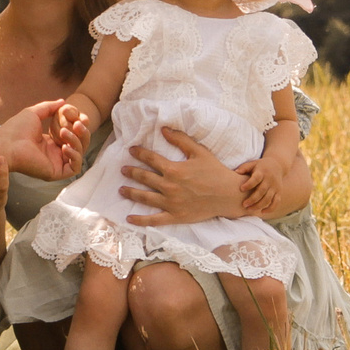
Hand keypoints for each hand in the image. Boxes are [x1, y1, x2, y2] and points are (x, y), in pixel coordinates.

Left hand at [0, 99, 84, 181]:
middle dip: (82, 133)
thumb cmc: (16, 129)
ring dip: (76, 141)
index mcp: (51, 142)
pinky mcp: (56, 173)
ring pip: (79, 154)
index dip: (79, 125)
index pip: (74, 134)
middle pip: (81, 144)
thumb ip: (50, 107)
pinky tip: (65, 147)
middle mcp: (55, 154)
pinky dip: (75, 156)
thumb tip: (63, 102)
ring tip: (63, 132)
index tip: (79, 116)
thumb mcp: (35, 113)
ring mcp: (56, 164)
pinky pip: (75, 167)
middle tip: (77, 123)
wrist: (7, 143)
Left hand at [116, 126, 250, 226]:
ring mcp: (171, 203)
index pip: (151, 159)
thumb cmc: (215, 172)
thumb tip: (164, 129)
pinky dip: (140, 220)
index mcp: (174, 169)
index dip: (139, 153)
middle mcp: (169, 186)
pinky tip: (129, 218)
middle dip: (131, 172)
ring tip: (121, 189)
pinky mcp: (175, 216)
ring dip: (131, 192)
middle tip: (122, 169)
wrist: (228, 195)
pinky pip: (154, 220)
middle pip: (144, 178)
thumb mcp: (199, 152)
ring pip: (145, 197)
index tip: (131, 150)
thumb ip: (181, 140)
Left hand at [238, 155, 283, 217]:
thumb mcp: (253, 163)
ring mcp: (275, 187)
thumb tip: (235, 172)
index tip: (241, 189)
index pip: (256, 178)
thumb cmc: (260, 166)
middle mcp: (270, 180)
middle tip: (244, 205)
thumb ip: (244, 168)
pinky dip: (270, 208)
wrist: (277, 165)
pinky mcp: (279, 192)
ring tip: (249, 209)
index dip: (249, 184)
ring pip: (268, 198)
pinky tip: (262, 212)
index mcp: (262, 172)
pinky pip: (276, 202)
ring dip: (259, 205)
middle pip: (262, 191)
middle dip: (253, 199)